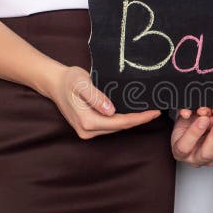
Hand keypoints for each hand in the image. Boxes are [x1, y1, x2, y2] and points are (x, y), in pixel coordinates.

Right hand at [44, 65, 160, 138]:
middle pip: (120, 127)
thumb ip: (96, 97)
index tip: (154, 112)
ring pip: (115, 128)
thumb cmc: (69, 80)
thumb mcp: (82, 83)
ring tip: (148, 111)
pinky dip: (122, 120)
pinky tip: (133, 113)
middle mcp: (87, 131)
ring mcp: (87, 131)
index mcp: (87, 121)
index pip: (120, 122)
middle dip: (139, 120)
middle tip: (157, 111)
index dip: (139, 119)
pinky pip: (110, 126)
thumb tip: (111, 111)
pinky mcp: (88, 128)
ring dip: (131, 121)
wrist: (55, 83)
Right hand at [172, 108, 212, 166]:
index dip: (194, 132)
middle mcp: (195, 158)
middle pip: (207, 153)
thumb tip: (187, 112)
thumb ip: (186, 114)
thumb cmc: (186, 125)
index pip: (185, 147)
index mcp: (180, 151)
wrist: (195, 129)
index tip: (203, 118)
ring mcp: (211, 159)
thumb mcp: (182, 117)